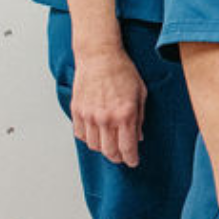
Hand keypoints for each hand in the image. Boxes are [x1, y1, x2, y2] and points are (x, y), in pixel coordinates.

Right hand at [70, 41, 144, 165]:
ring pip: (94, 146)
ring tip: (110, 143)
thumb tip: (138, 137)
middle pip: (109, 151)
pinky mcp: (77, 111)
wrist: (99, 56)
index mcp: (125, 113)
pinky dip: (89, 138)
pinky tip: (96, 133)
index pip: (127, 147)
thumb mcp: (140, 93)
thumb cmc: (122, 71)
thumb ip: (140, 118)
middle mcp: (106, 118)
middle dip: (118, 157)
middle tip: (122, 156)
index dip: (131, 159)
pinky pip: (81, 135)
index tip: (133, 162)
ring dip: (103, 148)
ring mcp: (89, 115)